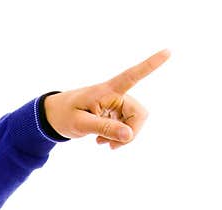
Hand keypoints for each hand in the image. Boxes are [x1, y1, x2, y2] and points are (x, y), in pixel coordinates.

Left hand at [43, 49, 169, 148]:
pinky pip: (126, 128)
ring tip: (102, 142)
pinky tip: (102, 141)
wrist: (54, 117)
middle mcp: (116, 95)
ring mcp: (116, 105)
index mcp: (107, 90)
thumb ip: (104, 128)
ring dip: (122, 137)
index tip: (168, 51)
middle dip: (130, 133)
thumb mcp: (80, 124)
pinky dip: (117, 137)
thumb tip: (129, 135)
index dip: (151, 64)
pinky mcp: (115, 114)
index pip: (132, 76)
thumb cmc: (64, 115)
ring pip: (134, 124)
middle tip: (113, 146)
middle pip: (139, 114)